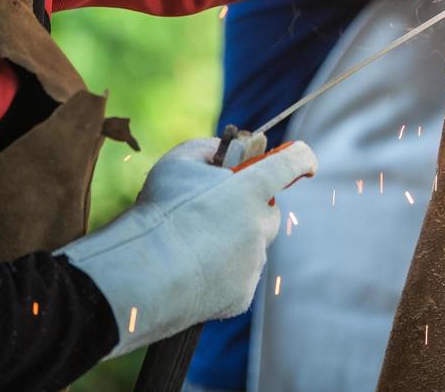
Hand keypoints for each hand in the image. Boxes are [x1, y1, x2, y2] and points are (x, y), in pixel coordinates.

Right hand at [56, 136, 315, 357]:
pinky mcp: (242, 294)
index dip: (300, 156)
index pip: (293, 162)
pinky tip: (193, 272)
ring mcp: (254, 262)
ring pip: (252, 247)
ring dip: (233, 244)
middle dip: (251, 210)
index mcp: (251, 188)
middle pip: (269, 212)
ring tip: (192, 247)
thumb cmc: (157, 214)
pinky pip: (238, 278)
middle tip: (219, 212)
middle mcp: (260, 224)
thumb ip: (206, 149)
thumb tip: (222, 151)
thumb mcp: (177, 163)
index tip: (304, 160)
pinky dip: (222, 275)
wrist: (140, 277)